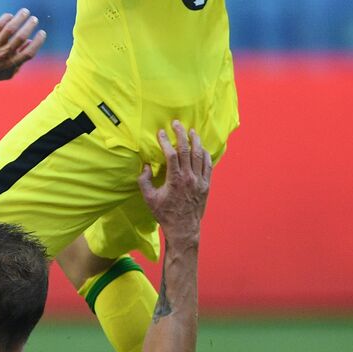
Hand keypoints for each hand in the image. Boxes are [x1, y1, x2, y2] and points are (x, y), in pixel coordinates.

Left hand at [0, 9, 45, 83]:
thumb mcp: (9, 72)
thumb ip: (21, 60)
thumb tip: (30, 42)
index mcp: (12, 63)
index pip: (29, 52)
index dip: (38, 42)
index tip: (42, 32)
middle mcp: (5, 54)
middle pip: (21, 37)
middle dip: (29, 26)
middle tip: (34, 19)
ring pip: (9, 29)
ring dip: (19, 18)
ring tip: (25, 12)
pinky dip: (5, 19)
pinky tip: (10, 15)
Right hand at [137, 121, 211, 244]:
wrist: (183, 228)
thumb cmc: (164, 213)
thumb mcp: (149, 198)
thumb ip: (144, 180)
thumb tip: (146, 166)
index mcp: (175, 179)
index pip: (171, 154)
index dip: (165, 141)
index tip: (161, 132)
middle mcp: (189, 177)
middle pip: (186, 150)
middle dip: (181, 134)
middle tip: (176, 124)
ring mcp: (200, 181)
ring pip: (199, 155)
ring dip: (195, 141)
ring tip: (191, 131)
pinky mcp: (206, 185)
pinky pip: (208, 165)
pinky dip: (205, 154)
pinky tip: (201, 148)